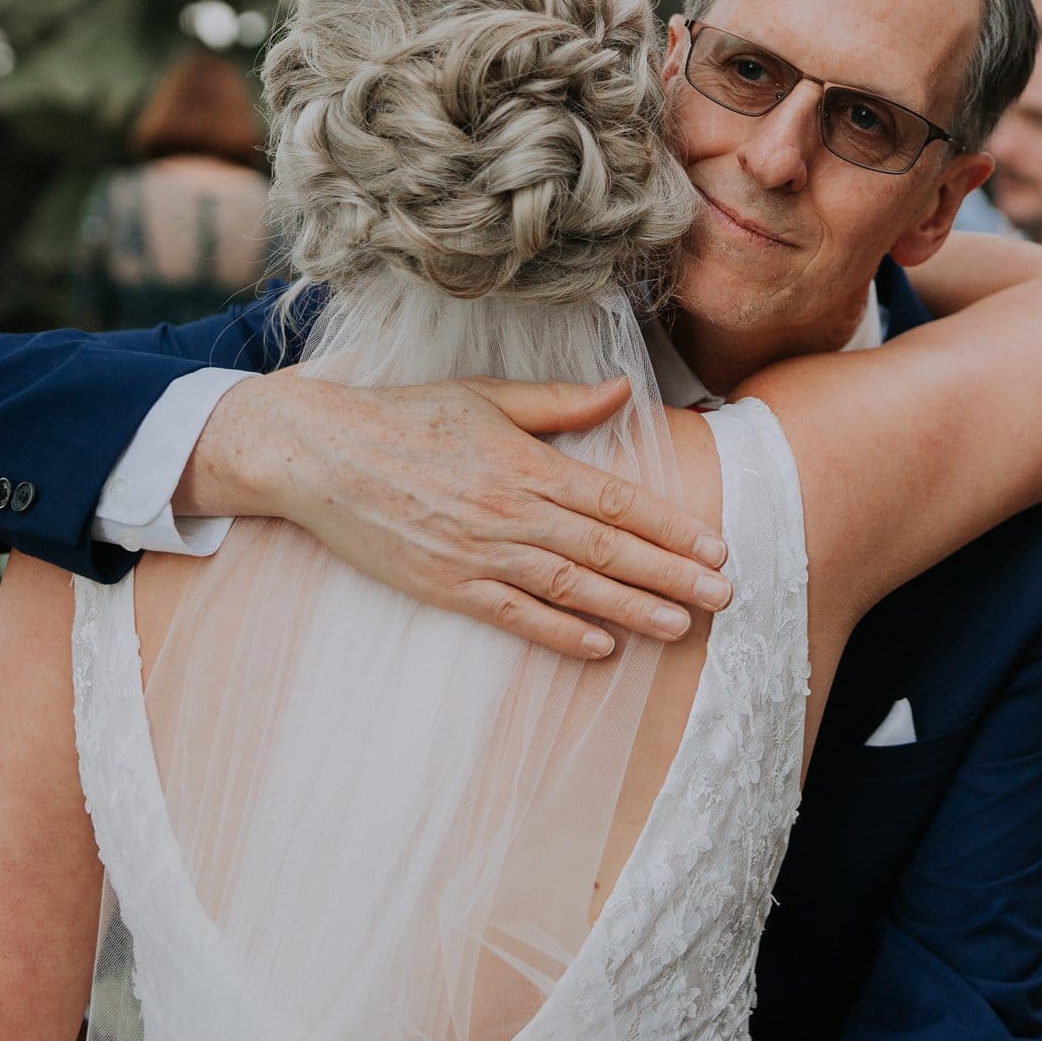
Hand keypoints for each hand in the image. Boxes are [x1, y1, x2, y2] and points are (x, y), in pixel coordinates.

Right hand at [189, 372, 732, 659]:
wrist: (318, 455)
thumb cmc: (406, 418)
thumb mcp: (486, 397)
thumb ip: (559, 403)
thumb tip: (622, 392)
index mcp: (527, 463)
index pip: (617, 501)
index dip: (672, 528)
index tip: (716, 547)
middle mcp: (510, 512)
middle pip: (607, 549)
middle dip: (671, 576)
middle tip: (723, 596)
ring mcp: (478, 553)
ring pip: (570, 587)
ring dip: (630, 609)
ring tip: (679, 627)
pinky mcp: (446, 585)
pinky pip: (514, 616)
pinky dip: (559, 633)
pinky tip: (601, 648)